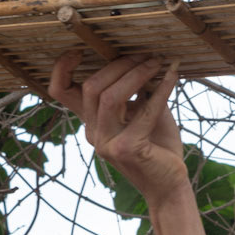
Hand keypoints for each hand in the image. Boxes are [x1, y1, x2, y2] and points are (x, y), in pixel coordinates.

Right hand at [49, 50, 188, 206]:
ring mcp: (107, 143)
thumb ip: (138, 90)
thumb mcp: (145, 112)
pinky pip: (143, 111)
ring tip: (157, 62)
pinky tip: (173, 77)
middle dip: (120, 64)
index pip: (61, 92)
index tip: (79, 49)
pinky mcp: (127, 149)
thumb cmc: (158, 147)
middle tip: (146, 55)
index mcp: (92, 122)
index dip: (62, 68)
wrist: (170, 185)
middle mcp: (93, 133)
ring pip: (111, 97)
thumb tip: (142, 56)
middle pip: (92, 87)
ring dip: (137, 74)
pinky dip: (161, 90)